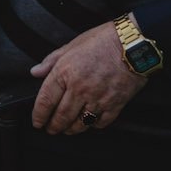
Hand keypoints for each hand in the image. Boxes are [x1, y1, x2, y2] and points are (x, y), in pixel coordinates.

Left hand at [30, 22, 147, 135]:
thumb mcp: (72, 45)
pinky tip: (90, 122)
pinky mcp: (115, 104)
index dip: (38, 115)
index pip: (45, 100)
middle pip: (61, 116)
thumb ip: (52, 60)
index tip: (37, 122)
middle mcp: (80, 88)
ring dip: (71, 130)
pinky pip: (101, 123)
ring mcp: (98, 98)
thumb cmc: (103, 40)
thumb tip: (36, 72)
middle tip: (50, 130)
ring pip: (80, 123)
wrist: (134, 43)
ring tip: (67, 130)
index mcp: (65, 72)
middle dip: (53, 126)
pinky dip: (94, 125)